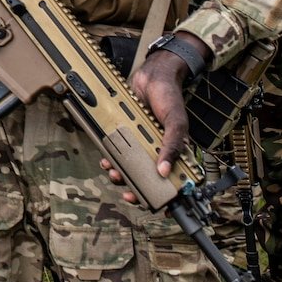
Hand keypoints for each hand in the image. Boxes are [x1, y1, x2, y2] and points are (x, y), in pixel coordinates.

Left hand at [101, 35, 206, 200]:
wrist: (152, 76)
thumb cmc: (170, 98)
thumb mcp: (176, 122)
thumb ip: (172, 145)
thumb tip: (164, 171)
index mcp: (174, 151)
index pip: (171, 179)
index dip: (164, 195)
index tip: (155, 205)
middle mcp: (157, 149)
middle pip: (148, 177)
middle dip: (136, 187)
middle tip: (128, 192)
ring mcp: (141, 142)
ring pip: (131, 167)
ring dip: (121, 174)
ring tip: (114, 174)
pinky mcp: (126, 134)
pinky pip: (118, 151)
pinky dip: (111, 158)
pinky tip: (106, 159)